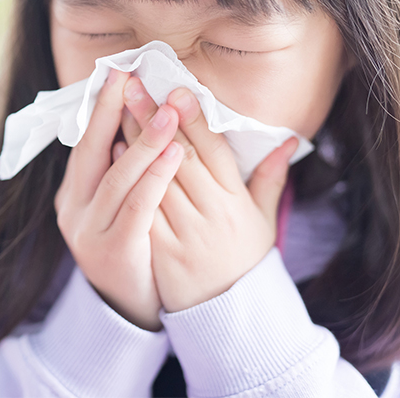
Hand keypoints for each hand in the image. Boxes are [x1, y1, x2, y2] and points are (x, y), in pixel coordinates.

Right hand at [55, 68, 184, 330]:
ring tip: (167, 111)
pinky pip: (136, 205)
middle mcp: (73, 208)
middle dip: (112, 112)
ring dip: (143, 140)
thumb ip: (122, 169)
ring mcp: (89, 230)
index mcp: (73, 193)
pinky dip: (154, 176)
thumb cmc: (132, 249)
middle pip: (91, 151)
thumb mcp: (119, 207)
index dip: (101, 108)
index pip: (85, 142)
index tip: (118, 73)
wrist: (128, 311)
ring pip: (117, 177)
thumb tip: (138, 124)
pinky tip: (173, 154)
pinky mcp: (113, 249)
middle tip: (131, 76)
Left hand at [114, 77, 296, 312]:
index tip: (176, 88)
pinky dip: (127, 179)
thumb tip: (289, 140)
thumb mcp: (261, 220)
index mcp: (236, 201)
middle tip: (135, 84)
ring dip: (135, 140)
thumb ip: (270, 178)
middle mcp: (212, 213)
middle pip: (179, 156)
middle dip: (155, 118)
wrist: (226, 314)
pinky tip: (111, 153)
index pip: (213, 151)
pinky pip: (141, 207)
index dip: (193, 118)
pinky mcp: (159, 249)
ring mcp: (184, 232)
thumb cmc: (242, 260)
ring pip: (156, 178)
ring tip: (117, 107)